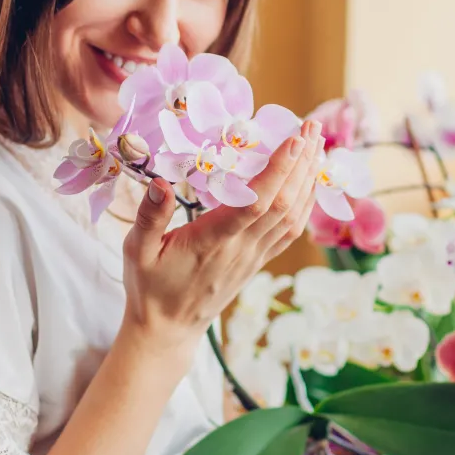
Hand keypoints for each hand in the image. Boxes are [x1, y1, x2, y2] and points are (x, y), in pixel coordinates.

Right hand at [119, 120, 322, 361]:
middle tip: (313, 126)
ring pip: (294, 215)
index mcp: (214, 241)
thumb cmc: (151, 287)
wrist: (169, 328)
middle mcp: (242, 248)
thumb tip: (159, 181)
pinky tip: (311, 181)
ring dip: (309, 178)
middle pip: (284, 202)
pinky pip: (291, 230)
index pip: (256, 203)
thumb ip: (149, 217)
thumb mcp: (137, 251)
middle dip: (303, 162)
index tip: (295, 139)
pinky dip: (306, 203)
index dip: (279, 170)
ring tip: (318, 144)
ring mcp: (255, 256)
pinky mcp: (259, 261)